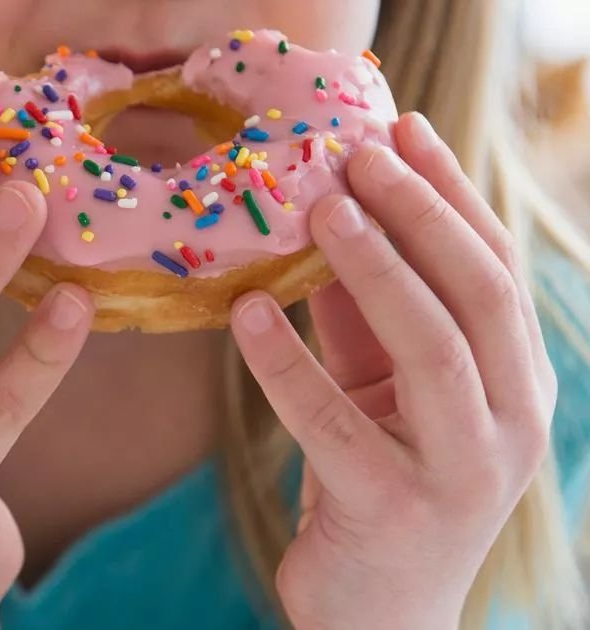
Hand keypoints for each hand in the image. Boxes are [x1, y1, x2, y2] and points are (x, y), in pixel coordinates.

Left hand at [230, 113, 557, 628]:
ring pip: (432, 348)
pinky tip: (246, 312)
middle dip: (420, 214)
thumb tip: (328, 216)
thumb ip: (367, 316)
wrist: (382, 612)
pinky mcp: (392, 509)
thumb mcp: (385, 391)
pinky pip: (334, 422)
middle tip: (359, 153)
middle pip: (478, 295)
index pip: (494, 267)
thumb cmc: (382, 484)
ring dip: (376, 267)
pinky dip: (286, 362)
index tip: (402, 129)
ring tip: (322, 207)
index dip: (450, 194)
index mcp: (518, 382)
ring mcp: (461, 470)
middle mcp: (511, 422)